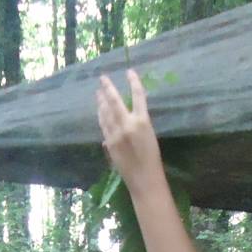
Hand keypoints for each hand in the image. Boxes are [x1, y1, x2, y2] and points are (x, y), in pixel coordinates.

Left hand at [96, 70, 162, 186]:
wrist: (144, 179)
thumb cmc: (152, 159)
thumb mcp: (150, 137)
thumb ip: (138, 126)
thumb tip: (125, 118)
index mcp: (143, 121)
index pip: (138, 96)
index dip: (134, 82)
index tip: (129, 72)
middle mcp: (128, 124)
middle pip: (115, 101)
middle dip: (108, 88)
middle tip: (102, 78)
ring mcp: (116, 134)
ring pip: (106, 113)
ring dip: (101, 102)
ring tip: (98, 92)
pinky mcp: (109, 143)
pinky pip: (104, 126)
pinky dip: (101, 117)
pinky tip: (99, 112)